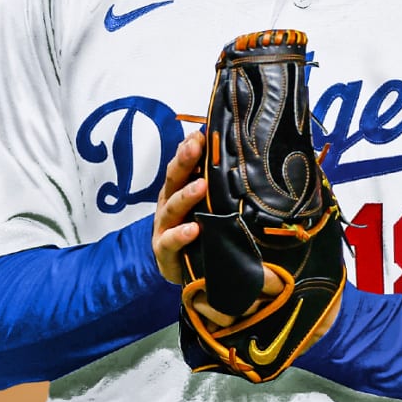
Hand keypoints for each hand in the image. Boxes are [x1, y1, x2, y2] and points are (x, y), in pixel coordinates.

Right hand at [153, 131, 207, 286]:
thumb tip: (237, 158)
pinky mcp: (164, 250)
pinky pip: (171, 241)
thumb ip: (214, 183)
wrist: (180, 268)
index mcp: (177, 189)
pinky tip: (193, 229)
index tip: (201, 133)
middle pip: (174, 178)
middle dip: (183, 160)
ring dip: (185, 195)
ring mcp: (164, 226)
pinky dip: (180, 234)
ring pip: (172, 208)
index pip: (181, 163)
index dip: (189, 147)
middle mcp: (168, 204)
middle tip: (195, 146)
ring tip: (201, 186)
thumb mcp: (203, 204)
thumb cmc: (193, 229)